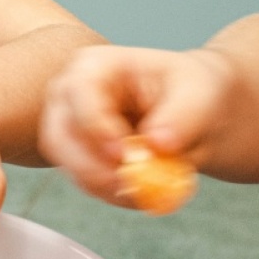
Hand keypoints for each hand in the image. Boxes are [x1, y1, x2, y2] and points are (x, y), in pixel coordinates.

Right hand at [40, 45, 233, 206]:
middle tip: (130, 186)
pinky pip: (83, 181)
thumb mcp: (199, 93)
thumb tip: (157, 144)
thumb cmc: (190, 90)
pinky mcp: (75, 156)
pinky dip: (113, 193)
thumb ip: (182, 116)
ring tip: (148, 191)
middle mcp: (69, 96)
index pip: (80, 93)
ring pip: (68, 164)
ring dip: (106, 185)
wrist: (192, 110)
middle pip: (59, 135)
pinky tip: (143, 192)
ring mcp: (67, 127)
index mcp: (95, 66)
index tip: (122, 155)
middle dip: (93, 167)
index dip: (96, 126)